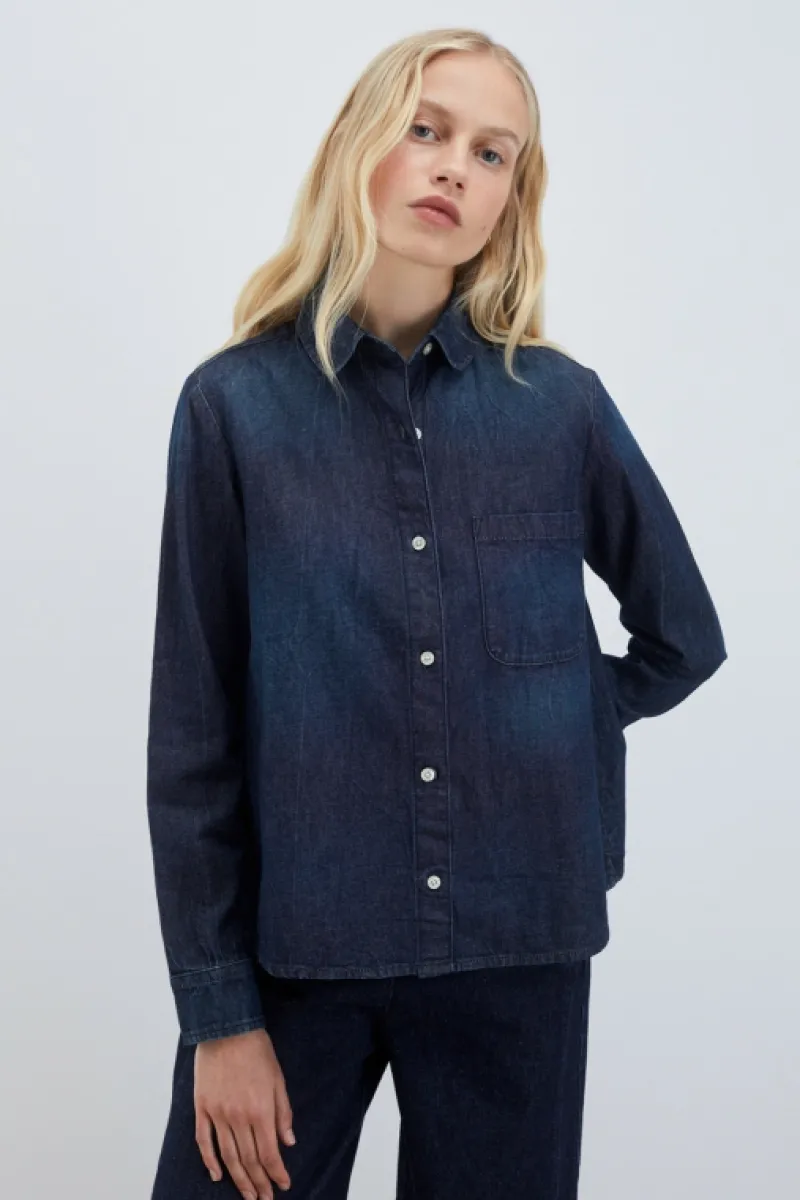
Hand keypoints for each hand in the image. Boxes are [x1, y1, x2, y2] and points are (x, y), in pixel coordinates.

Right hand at [194, 1026, 294, 1197]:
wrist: (226, 1029)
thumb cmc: (257, 1051)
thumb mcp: (278, 1079)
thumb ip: (283, 1113)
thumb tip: (288, 1142)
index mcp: (260, 1110)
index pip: (269, 1152)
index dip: (277, 1172)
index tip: (283, 1185)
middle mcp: (238, 1117)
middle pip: (249, 1159)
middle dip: (259, 1182)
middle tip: (265, 1198)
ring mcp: (218, 1114)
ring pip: (228, 1156)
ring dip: (239, 1179)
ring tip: (247, 1195)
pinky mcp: (202, 1108)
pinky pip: (204, 1141)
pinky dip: (209, 1161)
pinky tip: (216, 1176)